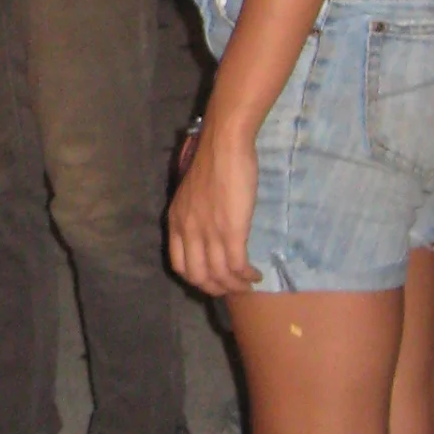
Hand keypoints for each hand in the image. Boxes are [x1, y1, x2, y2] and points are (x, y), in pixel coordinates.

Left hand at [167, 116, 262, 296]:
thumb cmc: (212, 162)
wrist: (223, 144)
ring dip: (236, 286)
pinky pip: (237, 265)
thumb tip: (208, 231)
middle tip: (233, 288)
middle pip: (198, 277)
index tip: (212, 280)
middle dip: (217, 289)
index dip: (196, 279)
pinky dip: (247, 276)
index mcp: (176, 223)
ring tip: (249, 284)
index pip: (179, 266)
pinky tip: (256, 275)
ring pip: (219, 275)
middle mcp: (189, 231)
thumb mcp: (192, 194)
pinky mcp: (231, 230)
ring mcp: (209, 232)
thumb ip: (195, 215)